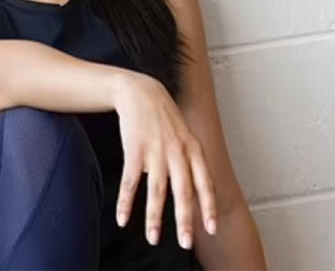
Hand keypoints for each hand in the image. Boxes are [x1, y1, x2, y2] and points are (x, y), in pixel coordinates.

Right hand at [112, 72, 217, 248]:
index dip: (208, 207)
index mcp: (193, 149)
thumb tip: (195, 190)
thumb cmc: (164, 118)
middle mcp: (177, 152)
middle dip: (184, 219)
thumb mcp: (185, 135)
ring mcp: (155, 151)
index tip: (212, 228)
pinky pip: (130, 182)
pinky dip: (126, 202)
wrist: (140, 92)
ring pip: (157, 191)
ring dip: (154, 217)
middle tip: (186, 242)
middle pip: (183, 191)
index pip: (205, 183)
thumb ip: (190, 161)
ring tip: (154, 239)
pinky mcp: (134, 150)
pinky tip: (122, 219)